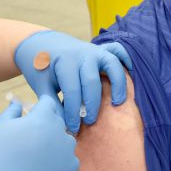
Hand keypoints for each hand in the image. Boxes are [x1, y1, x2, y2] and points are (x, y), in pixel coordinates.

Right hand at [0, 96, 78, 170]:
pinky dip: (60, 161)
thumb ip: (13, 111)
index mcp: (42, 117)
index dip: (38, 107)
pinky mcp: (68, 170)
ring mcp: (66, 152)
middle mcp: (58, 132)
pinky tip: (44, 166)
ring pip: (65, 140)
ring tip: (35, 154)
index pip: (49, 102)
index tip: (30, 115)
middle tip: (28, 138)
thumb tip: (18, 103)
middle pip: (57, 121)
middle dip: (45, 125)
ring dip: (54, 142)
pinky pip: (70, 159)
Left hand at [14, 30, 132, 133]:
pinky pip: (118, 51)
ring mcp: (93, 50)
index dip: (73, 112)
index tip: (72, 128)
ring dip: (117, 84)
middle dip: (92, 105)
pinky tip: (130, 72)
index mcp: (64, 62)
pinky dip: (125, 60)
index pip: (72, 91)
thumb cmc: (40, 67)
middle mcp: (81, 54)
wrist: (41, 43)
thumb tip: (65, 125)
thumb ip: (53, 104)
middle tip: (89, 121)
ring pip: (112, 64)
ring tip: (117, 103)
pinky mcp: (100, 49)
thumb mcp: (41, 85)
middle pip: (92, 82)